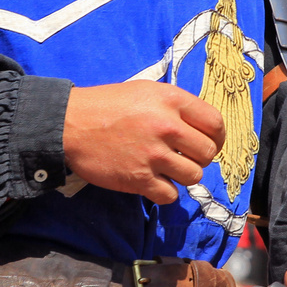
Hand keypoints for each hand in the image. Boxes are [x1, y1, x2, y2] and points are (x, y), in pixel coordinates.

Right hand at [63, 82, 224, 204]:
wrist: (70, 124)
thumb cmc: (107, 105)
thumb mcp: (146, 91)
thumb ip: (176, 106)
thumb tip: (200, 128)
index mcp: (171, 100)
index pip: (215, 123)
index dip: (217, 137)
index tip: (209, 143)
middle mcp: (166, 126)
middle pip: (208, 153)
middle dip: (199, 158)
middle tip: (183, 158)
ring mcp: (153, 154)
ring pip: (194, 176)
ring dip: (183, 176)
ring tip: (167, 169)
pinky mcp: (138, 179)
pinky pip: (170, 195)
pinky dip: (164, 192)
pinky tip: (153, 182)